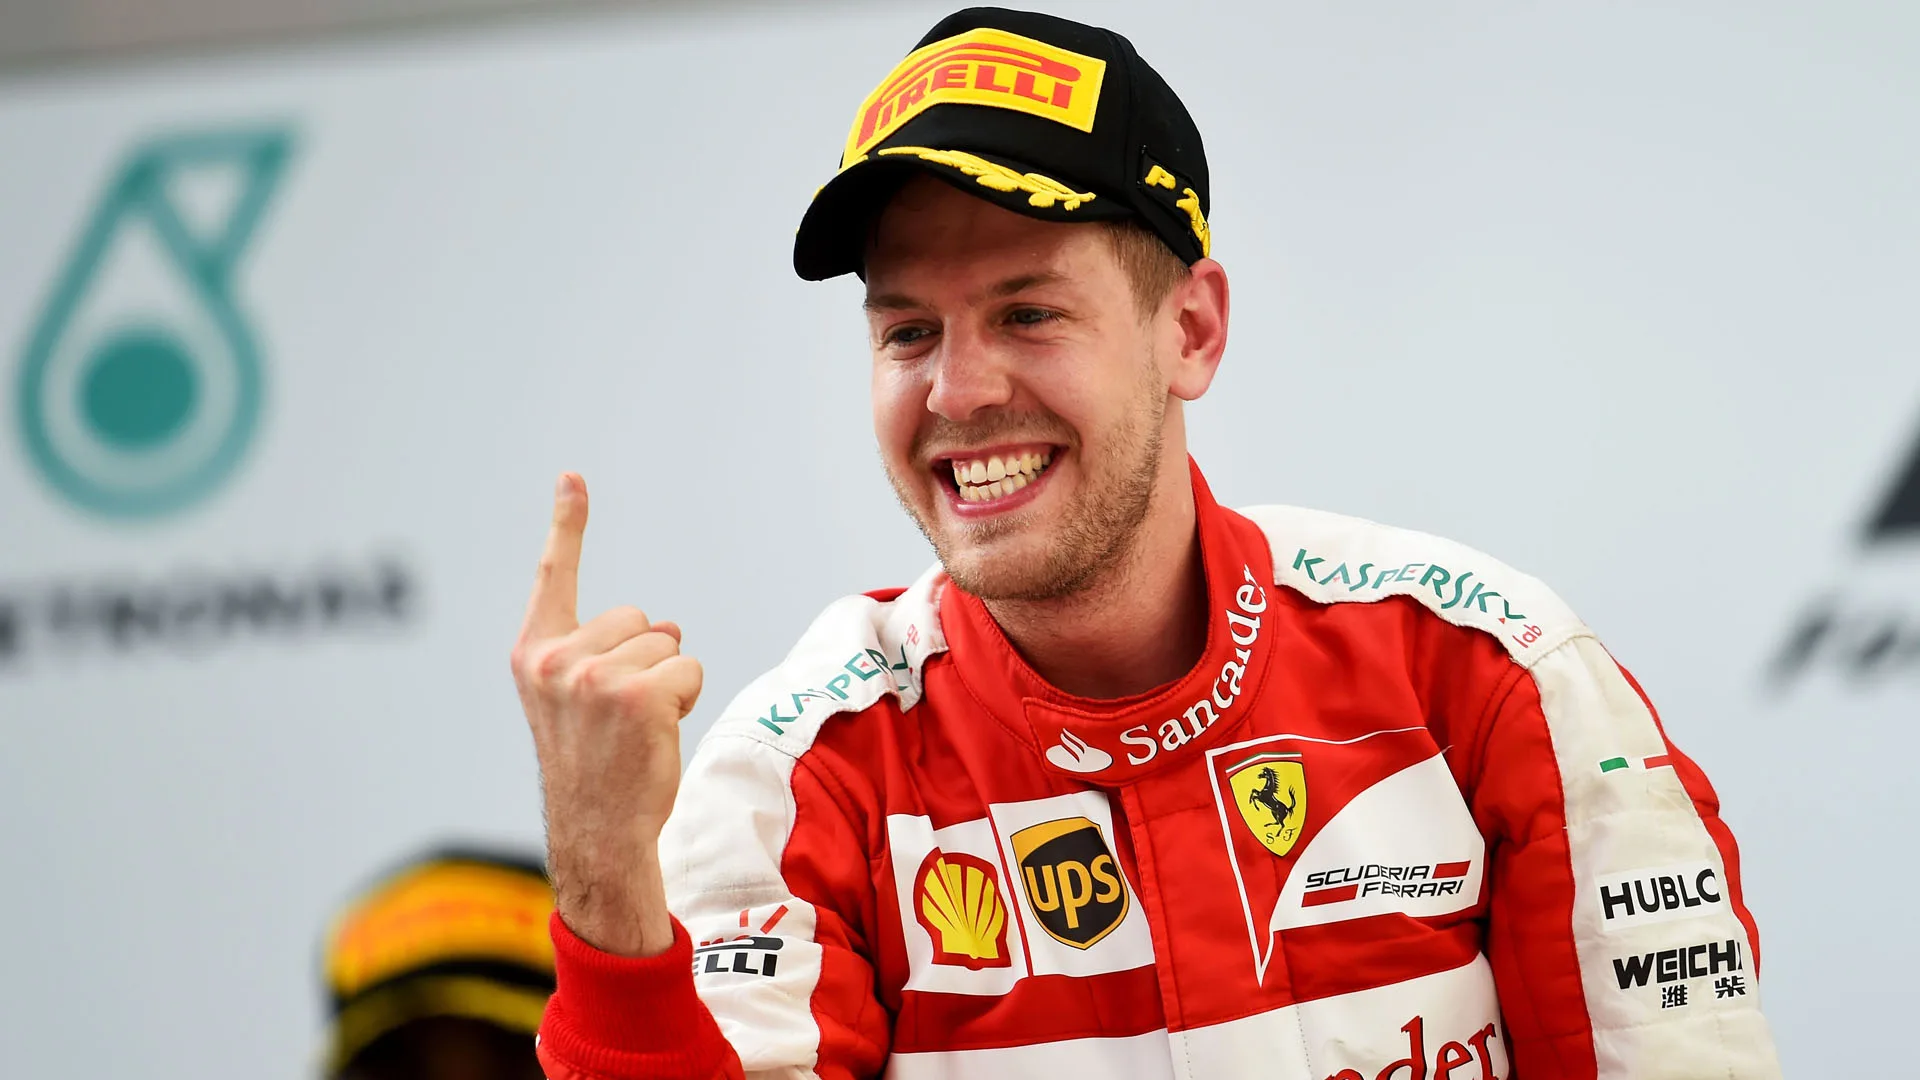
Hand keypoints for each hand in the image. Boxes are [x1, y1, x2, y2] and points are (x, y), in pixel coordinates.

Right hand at [510, 472, 702, 955]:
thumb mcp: (578, 704)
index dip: (568, 524)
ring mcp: (593, 677)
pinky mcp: (635, 696)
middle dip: (646, 661)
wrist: (599, 835)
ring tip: (635, 732)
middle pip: (639, 619)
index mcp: (533, 655)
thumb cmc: (596, 770)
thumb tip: (665, 623)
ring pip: (667, 645)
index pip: (555, 577)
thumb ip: (605, 654)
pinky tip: (654, 738)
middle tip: (621, 720)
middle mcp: (555, 659)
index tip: (573, 476)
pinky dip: (686, 701)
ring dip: (667, 685)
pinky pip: (689, 669)